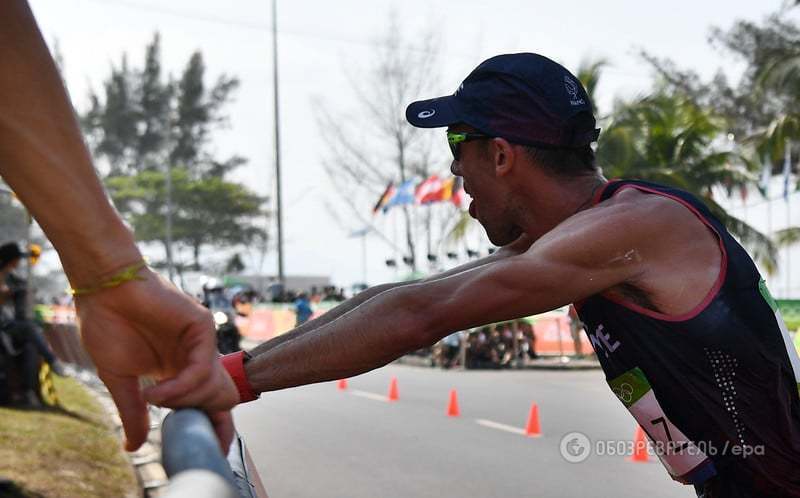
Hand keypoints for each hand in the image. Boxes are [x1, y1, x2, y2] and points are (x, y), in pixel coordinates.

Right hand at [76, 268, 239, 450]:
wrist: (103, 291)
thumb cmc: (108, 326)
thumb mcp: (120, 379)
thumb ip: (133, 411)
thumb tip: (134, 447)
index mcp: (178, 369)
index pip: (208, 401)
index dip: (216, 426)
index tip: (214, 448)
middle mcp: (194, 357)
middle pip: (221, 398)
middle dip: (205, 417)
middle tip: (182, 427)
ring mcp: (200, 342)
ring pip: (211, 388)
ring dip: (181, 401)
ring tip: (151, 398)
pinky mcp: (203, 327)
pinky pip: (201, 369)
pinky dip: (180, 387)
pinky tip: (155, 390)